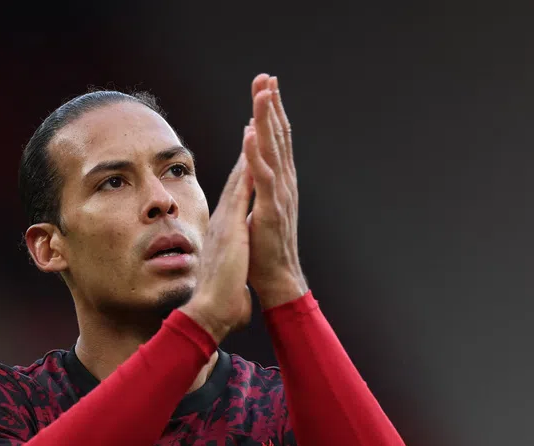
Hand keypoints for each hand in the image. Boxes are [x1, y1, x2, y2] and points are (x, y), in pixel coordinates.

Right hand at [180, 129, 253, 342]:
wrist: (208, 314)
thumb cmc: (219, 302)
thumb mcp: (228, 276)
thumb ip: (229, 268)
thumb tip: (231, 277)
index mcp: (226, 228)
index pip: (241, 190)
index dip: (249, 163)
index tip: (256, 140)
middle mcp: (224, 217)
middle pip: (241, 171)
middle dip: (251, 138)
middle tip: (258, 107)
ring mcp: (226, 219)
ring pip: (241, 171)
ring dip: (251, 139)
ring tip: (258, 108)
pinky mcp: (231, 225)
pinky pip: (241, 187)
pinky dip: (247, 163)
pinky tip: (252, 140)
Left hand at [245, 74, 307, 308]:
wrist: (276, 280)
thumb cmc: (264, 252)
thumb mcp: (258, 212)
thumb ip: (256, 190)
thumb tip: (250, 170)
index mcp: (279, 183)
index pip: (275, 141)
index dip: (270, 113)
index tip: (266, 86)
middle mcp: (283, 184)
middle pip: (277, 137)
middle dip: (271, 105)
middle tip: (267, 76)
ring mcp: (279, 196)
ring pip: (273, 150)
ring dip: (267, 120)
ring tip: (263, 92)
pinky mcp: (271, 211)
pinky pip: (263, 177)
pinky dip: (256, 154)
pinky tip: (251, 134)